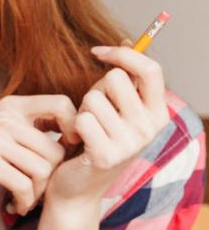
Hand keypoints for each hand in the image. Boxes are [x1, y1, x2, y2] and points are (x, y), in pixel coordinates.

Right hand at [0, 94, 75, 217]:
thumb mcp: (5, 134)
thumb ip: (35, 127)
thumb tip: (82, 129)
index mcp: (12, 106)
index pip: (61, 104)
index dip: (74, 126)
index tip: (68, 146)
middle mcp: (2, 117)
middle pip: (55, 149)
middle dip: (51, 176)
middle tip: (39, 189)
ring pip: (42, 169)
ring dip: (38, 192)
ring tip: (27, 199)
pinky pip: (23, 184)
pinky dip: (24, 200)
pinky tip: (16, 206)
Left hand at [44, 46, 166, 213]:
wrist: (76, 187)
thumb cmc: (93, 139)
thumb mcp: (114, 107)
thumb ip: (123, 79)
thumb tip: (124, 42)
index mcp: (157, 113)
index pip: (150, 69)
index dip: (123, 54)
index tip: (98, 51)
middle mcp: (150, 128)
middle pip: (115, 79)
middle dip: (95, 88)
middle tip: (92, 112)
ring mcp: (131, 143)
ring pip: (93, 98)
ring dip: (81, 110)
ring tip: (85, 131)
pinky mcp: (107, 155)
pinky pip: (82, 119)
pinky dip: (72, 126)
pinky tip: (76, 142)